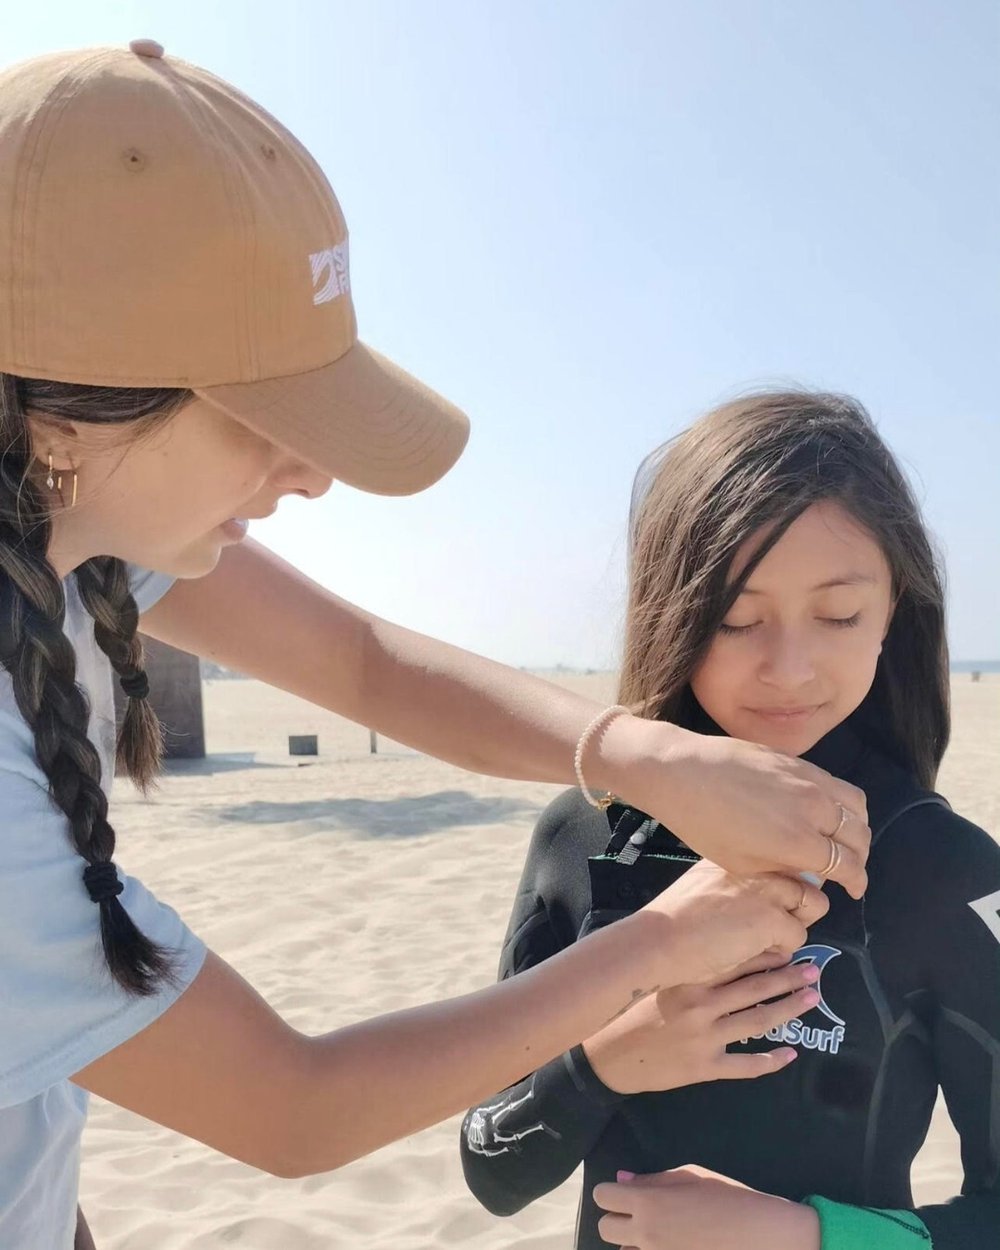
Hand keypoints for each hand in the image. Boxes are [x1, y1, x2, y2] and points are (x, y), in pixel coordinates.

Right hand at [583, 952, 819, 1093]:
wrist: (605, 1055)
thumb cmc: (628, 1009)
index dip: (767, 953)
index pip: (737, 961)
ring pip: (758, 1021)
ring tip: (811, 998)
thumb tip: (718, 943)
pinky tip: (790, 1054)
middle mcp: (700, 1005)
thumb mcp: (654, 978)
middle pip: (755, 988)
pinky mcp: (705, 1067)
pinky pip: (746, 1065)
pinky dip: (770, 1060)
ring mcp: (705, 1038)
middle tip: (814, 969)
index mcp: (688, 978)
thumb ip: (685, 965)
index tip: (789, 946)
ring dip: (788, 1009)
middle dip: (787, 978)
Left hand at [593, 1164, 820, 1249]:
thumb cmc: (726, 1197)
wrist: (758, 1236)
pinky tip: (669, 1242)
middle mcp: (645, 1232)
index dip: (610, 1192)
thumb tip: (622, 1179)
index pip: (602, 1196)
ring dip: (632, 1238)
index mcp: (648, 1202)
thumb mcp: (689, 1176)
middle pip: (604, 1228)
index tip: (624, 1192)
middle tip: (637, 1211)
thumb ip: (651, 1179)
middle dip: (615, 1217)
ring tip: (657, 1229)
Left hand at [602, 718, 870, 897]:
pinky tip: (829, 811)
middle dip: (859, 857)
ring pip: (856, 806)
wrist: (682, 772)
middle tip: (850, 868)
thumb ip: (784, 871)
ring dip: (858, 827)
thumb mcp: (742, 864)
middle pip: (858, 836)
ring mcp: (808, 780)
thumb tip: (810, 875)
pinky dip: (844, 802)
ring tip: (845, 839)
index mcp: (799, 842)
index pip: (847, 865)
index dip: (856, 881)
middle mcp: (814, 809)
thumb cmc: (703, 825)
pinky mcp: (798, 761)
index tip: (854, 889)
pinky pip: (837, 783)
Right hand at [625, 858, 827, 990]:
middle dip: (801, 903)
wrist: (659, 941)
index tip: (782, 897)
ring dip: (796, 924)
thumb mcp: (705, 880)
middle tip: (778, 923)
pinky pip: (798, 936)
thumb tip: (766, 889)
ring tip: (768, 938)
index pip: (786, 856)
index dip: (791, 880)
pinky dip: (783, 949)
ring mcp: (766, 888)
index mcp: (739, 851)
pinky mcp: (771, 918)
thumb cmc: (675, 918)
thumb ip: (737, 878)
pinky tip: (756, 950)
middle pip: (808, 877)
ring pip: (813, 904)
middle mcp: (756, 862)